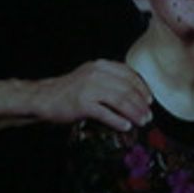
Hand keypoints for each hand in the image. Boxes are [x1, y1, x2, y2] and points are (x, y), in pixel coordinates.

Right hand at [29, 60, 152, 130]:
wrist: (44, 97)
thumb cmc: (70, 90)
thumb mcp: (92, 77)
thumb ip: (111, 80)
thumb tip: (136, 95)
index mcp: (101, 66)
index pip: (129, 75)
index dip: (142, 88)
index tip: (150, 100)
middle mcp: (96, 74)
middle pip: (127, 89)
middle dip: (141, 104)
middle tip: (149, 115)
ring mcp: (89, 88)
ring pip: (120, 100)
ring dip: (134, 113)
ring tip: (142, 122)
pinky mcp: (82, 104)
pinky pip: (106, 113)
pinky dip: (118, 120)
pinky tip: (126, 126)